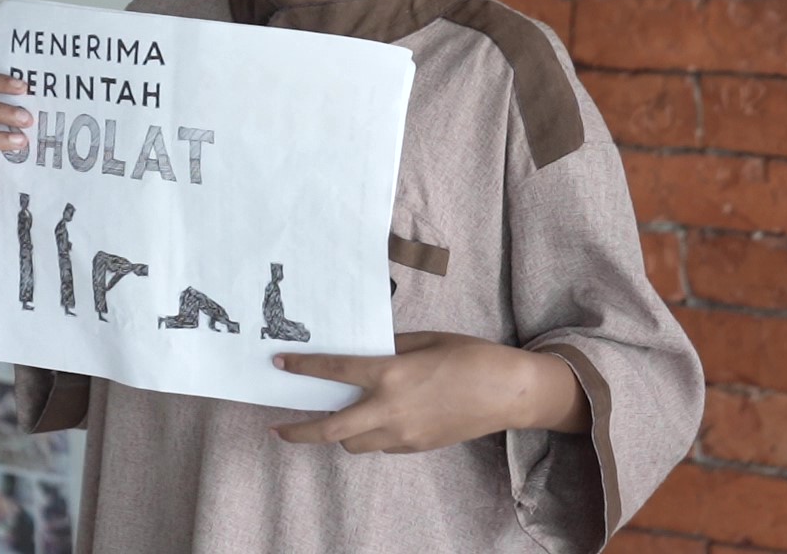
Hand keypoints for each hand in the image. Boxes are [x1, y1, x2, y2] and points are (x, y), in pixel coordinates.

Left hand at [270, 331, 587, 453]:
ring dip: (338, 433)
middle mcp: (390, 409)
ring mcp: (403, 434)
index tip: (280, 364)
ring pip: (354, 443)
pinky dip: (370, 434)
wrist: (508, 392)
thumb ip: (389, 347)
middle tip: (278, 427)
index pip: (335, 371)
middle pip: (331, 429)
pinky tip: (376, 419)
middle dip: (299, 431)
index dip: (303, 368)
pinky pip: (381, 445)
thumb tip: (365, 351)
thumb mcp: (425, 339)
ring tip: (333, 419)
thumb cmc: (470, 356)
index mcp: (391, 374)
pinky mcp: (416, 447)